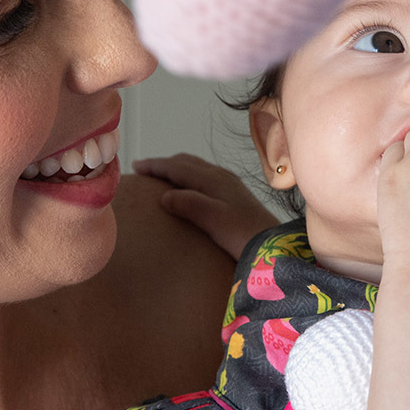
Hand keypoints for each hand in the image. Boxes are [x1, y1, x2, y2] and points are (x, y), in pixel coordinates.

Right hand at [132, 153, 278, 258]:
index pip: (178, 167)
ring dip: (177, 169)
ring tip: (161, 176)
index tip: (135, 166)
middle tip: (144, 169)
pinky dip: (189, 177)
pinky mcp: (235, 195)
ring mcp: (230, 184)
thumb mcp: (215, 221)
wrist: (273, 246)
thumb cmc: (244, 236)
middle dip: (164, 164)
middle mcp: (222, 177)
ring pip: (197, 168)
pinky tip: (188, 189)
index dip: (156, 165)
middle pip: (187, 163)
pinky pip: (205, 177)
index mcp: (214, 181)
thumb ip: (191, 205)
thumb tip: (165, 195)